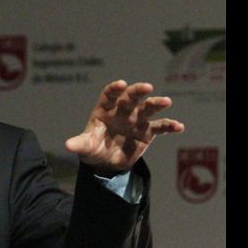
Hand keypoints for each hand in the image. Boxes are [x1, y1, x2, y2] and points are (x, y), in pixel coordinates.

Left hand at [65, 80, 183, 175]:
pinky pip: (160, 127)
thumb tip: (68, 145)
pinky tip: (179, 126)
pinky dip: (169, 126)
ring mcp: (136, 120)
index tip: (121, 84)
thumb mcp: (85, 147)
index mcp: (105, 110)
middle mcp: (122, 111)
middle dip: (138, 91)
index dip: (115, 89)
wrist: (106, 163)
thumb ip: (80, 144)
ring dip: (157, 104)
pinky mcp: (148, 132)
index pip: (109, 95)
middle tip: (147, 87)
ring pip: (148, 108)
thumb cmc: (93, 148)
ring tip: (166, 102)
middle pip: (131, 98)